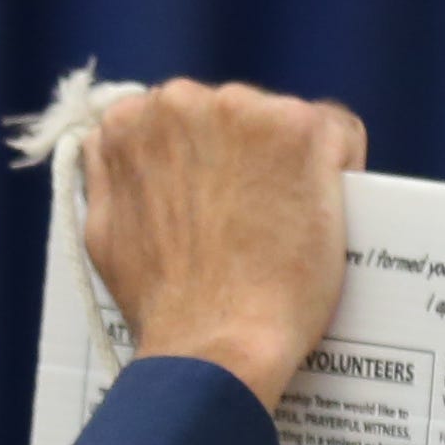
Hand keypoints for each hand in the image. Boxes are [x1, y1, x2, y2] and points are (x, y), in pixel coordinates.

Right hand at [75, 79, 360, 409]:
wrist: (215, 344)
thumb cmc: (162, 305)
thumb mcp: (102, 229)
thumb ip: (111, 174)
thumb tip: (117, 152)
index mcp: (131, 120)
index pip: (185, 119)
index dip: (211, 163)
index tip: (222, 204)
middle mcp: (182, 99)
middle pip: (236, 114)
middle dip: (250, 156)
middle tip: (255, 220)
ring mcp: (244, 111)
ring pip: (285, 122)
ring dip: (292, 161)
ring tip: (287, 224)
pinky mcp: (301, 133)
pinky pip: (340, 136)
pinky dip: (342, 172)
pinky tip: (325, 214)